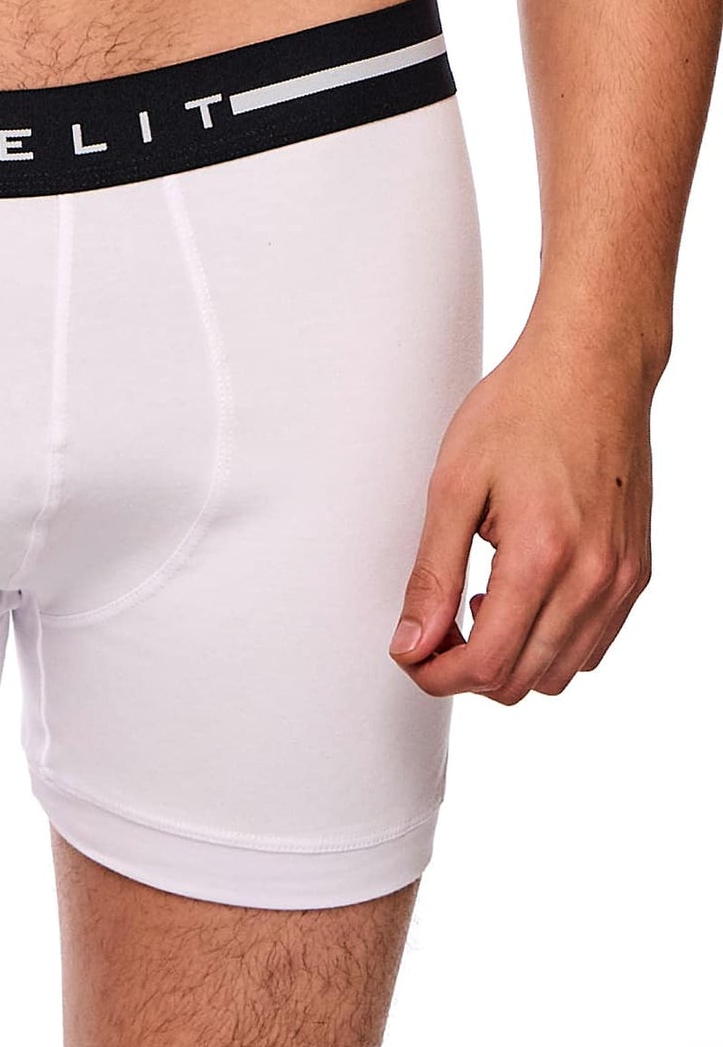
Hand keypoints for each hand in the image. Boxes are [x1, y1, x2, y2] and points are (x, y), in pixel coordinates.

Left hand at [390, 324, 653, 704]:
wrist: (593, 367)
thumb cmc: (524, 409)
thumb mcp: (453, 486)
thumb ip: (430, 575)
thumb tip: (412, 642)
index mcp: (543, 557)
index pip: (488, 665)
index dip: (437, 676)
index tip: (410, 656)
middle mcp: (594, 578)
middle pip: (523, 680)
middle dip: (466, 673)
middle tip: (430, 635)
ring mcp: (622, 578)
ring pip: (561, 673)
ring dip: (509, 661)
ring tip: (473, 608)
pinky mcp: (636, 571)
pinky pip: (592, 644)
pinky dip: (549, 643)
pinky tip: (516, 598)